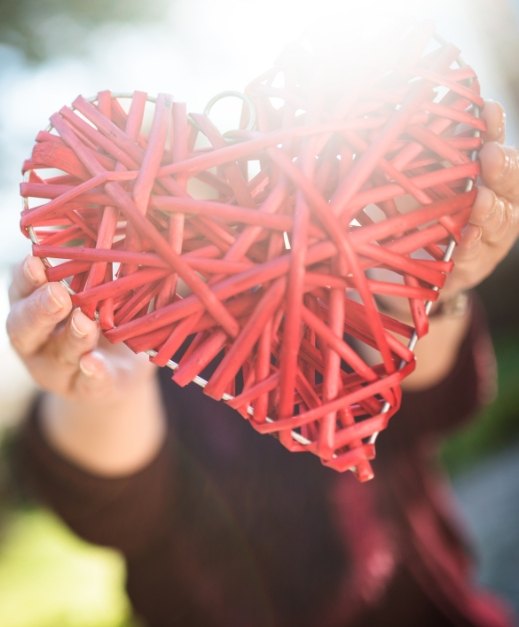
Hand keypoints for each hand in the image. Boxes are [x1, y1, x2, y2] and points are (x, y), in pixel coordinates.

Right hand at [6, 255, 155, 403]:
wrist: (123, 370)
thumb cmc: (107, 316)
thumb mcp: (103, 291)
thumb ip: (101, 268)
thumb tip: (118, 227)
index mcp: (34, 306)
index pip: (22, 291)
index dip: (26, 278)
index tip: (36, 262)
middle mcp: (37, 340)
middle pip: (26, 326)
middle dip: (40, 309)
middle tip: (58, 294)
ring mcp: (57, 370)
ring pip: (57, 355)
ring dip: (71, 338)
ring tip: (85, 323)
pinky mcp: (87, 390)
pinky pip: (87, 384)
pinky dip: (91, 374)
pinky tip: (93, 363)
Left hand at [444, 100, 518, 296]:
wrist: (415, 268)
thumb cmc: (427, 214)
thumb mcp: (430, 179)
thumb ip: (437, 149)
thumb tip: (425, 107)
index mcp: (492, 184)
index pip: (499, 150)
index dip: (496, 130)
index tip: (488, 110)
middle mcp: (499, 211)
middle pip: (512, 189)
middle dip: (503, 170)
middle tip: (491, 155)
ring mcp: (488, 243)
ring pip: (501, 224)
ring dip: (491, 210)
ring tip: (483, 198)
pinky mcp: (470, 271)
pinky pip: (474, 259)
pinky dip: (471, 247)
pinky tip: (467, 235)